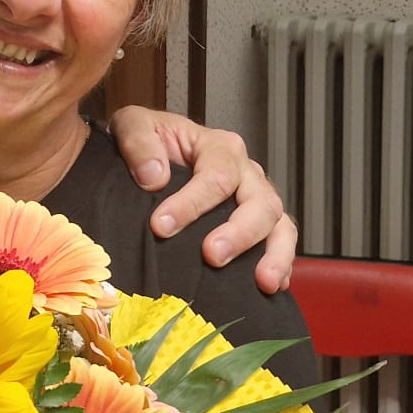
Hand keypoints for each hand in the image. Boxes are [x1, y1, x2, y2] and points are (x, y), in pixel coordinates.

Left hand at [108, 107, 295, 292]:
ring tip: (262, 282)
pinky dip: (281, 265)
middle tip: (212, 256)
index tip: (161, 226)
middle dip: (239, 232)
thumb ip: (139, 142)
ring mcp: (256, 199)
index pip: (216, 175)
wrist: (149, 154)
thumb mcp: (132, 125)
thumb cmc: (145, 141)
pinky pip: (280, 243)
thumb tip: (154, 176)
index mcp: (219, 146)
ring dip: (274, 254)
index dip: (191, 203)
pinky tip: (271, 287)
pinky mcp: (257, 225)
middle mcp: (245, 172)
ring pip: (279, 225)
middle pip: (259, 202)